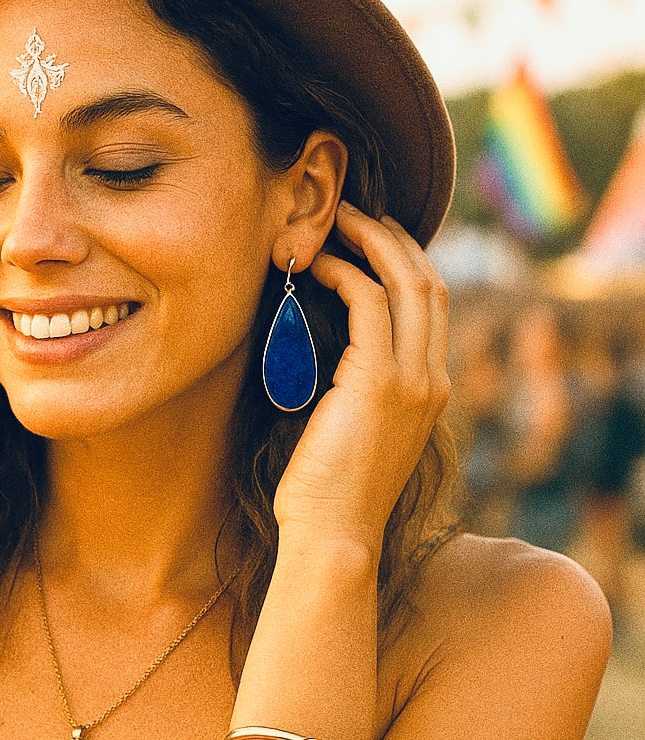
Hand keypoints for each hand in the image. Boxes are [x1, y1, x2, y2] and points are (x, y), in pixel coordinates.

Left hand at [272, 200, 450, 550]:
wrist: (333, 535)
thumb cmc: (328, 483)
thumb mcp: (356, 423)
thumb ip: (359, 380)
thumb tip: (326, 332)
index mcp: (431, 386)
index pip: (431, 302)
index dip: (403, 258)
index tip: (367, 234)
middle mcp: (432, 377)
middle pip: (427, 280)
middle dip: (391, 236)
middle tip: (352, 211)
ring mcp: (413, 379)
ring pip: (406, 282)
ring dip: (368, 241)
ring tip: (333, 221)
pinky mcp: (378, 382)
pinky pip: (368, 303)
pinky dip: (343, 272)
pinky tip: (314, 264)